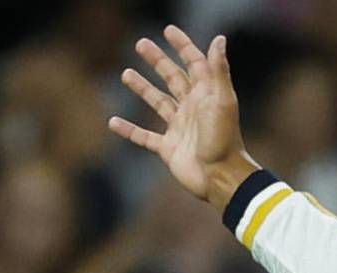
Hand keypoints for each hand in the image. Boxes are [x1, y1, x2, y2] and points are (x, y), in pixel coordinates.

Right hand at [108, 25, 258, 210]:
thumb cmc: (223, 139)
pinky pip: (144, 137)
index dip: (183, 46)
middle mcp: (192, 109)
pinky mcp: (168, 149)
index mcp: (206, 96)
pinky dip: (129, 130)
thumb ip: (218, 70)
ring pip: (158, 103)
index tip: (168, 30)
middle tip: (140, 44)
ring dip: (142, 88)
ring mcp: (179, 129)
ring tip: (125, 73)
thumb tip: (220, 38)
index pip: (194, 64)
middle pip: (173, 79)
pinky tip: (112, 122)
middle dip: (158, 61)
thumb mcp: (222, 100)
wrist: (220, 177)